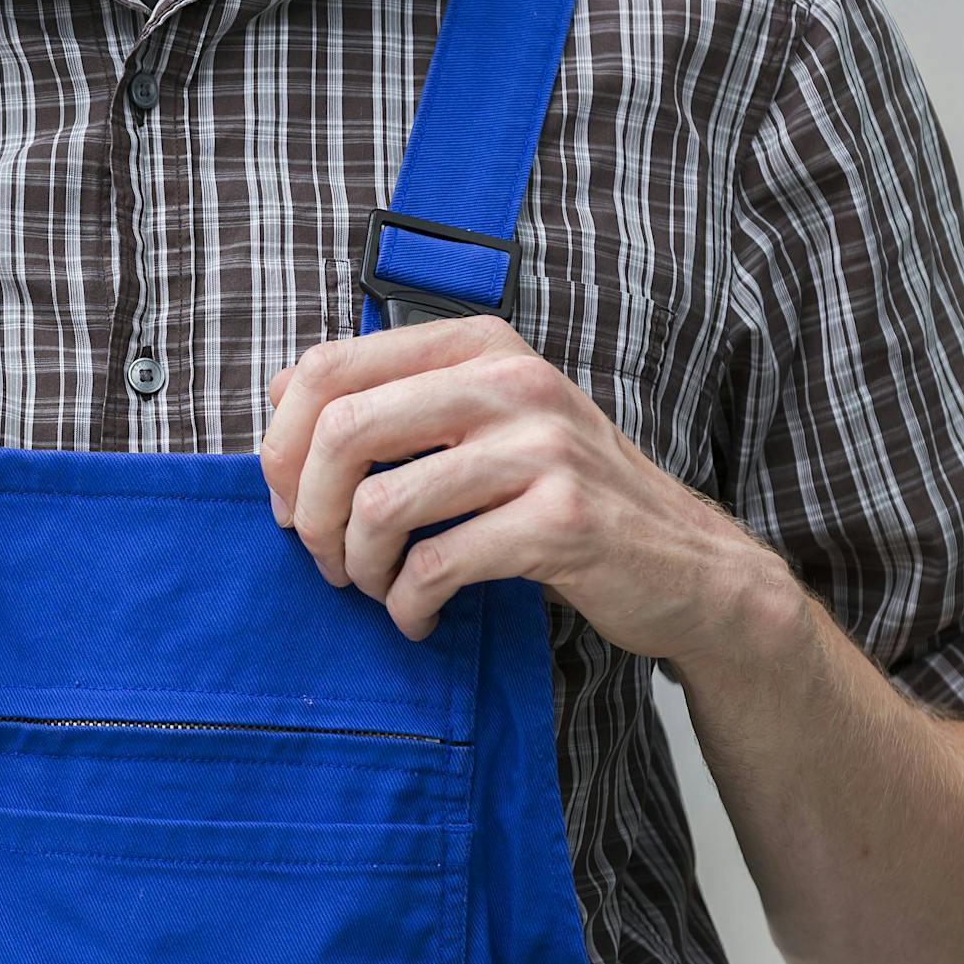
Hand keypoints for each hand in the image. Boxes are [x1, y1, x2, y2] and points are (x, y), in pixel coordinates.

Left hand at [259, 316, 790, 662]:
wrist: (684, 563)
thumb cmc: (558, 494)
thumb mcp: (485, 420)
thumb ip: (397, 399)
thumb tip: (278, 395)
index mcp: (476, 345)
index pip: (328, 368)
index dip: (282, 445)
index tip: (287, 502)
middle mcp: (509, 379)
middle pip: (342, 432)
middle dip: (309, 513)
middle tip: (324, 559)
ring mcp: (541, 447)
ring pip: (381, 506)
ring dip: (358, 567)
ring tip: (377, 589)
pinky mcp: (561, 520)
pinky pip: (435, 567)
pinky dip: (408, 607)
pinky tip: (418, 618)